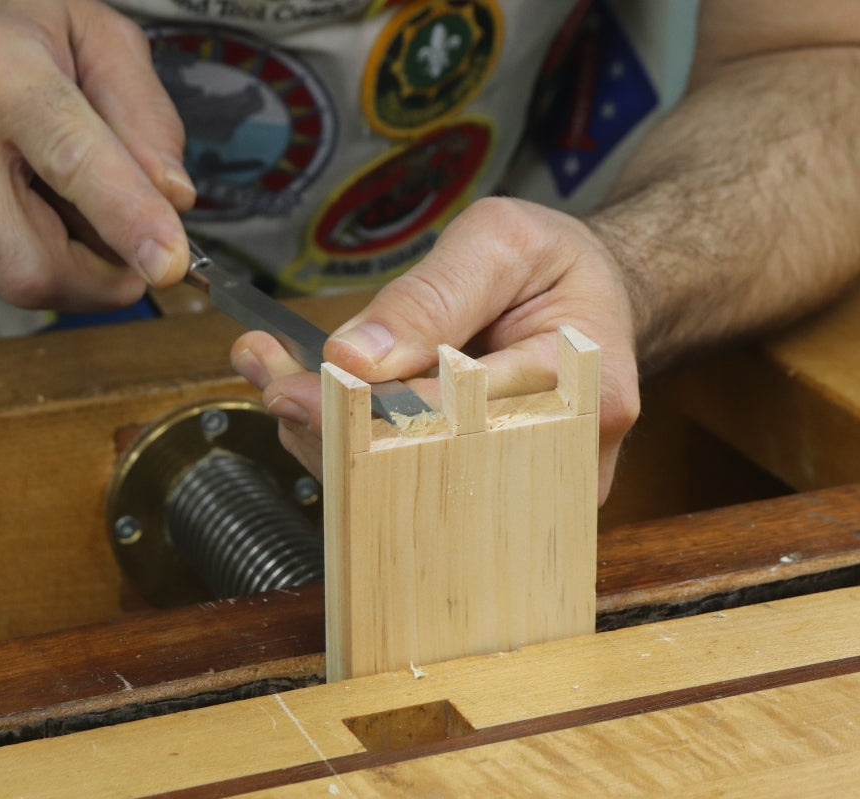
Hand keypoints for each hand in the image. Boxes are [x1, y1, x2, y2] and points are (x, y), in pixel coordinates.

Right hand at [0, 0, 193, 309]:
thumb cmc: (1, 23)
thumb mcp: (93, 34)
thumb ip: (145, 115)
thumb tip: (172, 197)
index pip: (73, 164)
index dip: (128, 222)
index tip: (168, 263)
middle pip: (34, 266)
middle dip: (104, 277)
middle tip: (132, 243)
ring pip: (15, 281)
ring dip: (69, 262)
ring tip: (61, 194)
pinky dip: (29, 252)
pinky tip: (21, 199)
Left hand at [232, 197, 640, 503]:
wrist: (588, 304)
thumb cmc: (555, 267)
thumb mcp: (502, 241)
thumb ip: (433, 294)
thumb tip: (354, 359)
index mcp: (587, 390)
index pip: (465, 418)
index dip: (371, 408)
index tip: (298, 385)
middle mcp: (564, 457)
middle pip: (430, 470)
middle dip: (334, 429)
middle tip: (271, 383)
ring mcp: (529, 487)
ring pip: (409, 490)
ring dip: (329, 437)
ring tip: (274, 378)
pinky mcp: (494, 495)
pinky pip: (410, 486)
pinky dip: (351, 446)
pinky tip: (310, 402)